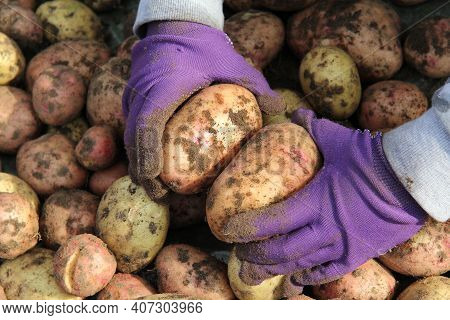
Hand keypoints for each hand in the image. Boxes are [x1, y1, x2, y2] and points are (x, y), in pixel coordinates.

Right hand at [122, 21, 283, 198]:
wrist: (174, 23)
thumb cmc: (201, 45)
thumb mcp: (231, 62)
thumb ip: (255, 85)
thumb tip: (279, 110)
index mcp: (163, 89)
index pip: (147, 127)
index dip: (148, 156)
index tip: (155, 180)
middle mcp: (141, 95)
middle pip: (133, 139)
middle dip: (142, 171)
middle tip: (159, 195)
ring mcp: (133, 96)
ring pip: (129, 136)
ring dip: (139, 162)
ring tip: (155, 187)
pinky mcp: (132, 97)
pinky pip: (131, 127)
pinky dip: (139, 148)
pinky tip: (153, 163)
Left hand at [225, 109, 425, 285]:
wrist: (411, 181)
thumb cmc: (372, 159)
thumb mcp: (340, 140)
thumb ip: (313, 127)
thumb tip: (294, 113)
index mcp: (314, 201)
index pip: (271, 221)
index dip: (246, 228)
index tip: (226, 231)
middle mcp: (324, 228)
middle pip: (281, 251)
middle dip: (255, 257)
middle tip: (239, 258)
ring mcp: (341, 244)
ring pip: (300, 265)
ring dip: (275, 271)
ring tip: (253, 275)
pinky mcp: (358, 254)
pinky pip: (330, 273)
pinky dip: (311, 278)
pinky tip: (296, 281)